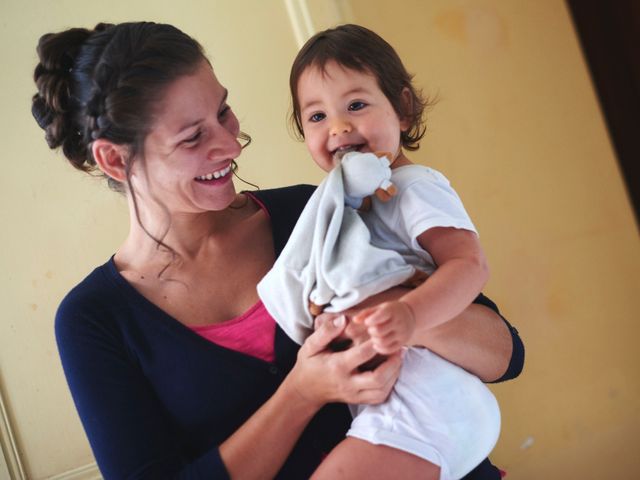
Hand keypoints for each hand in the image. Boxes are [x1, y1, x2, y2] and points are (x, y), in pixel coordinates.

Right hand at [286, 315, 401, 407]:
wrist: (305, 390)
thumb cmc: (308, 364)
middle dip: (392, 363)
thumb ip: (325, 332)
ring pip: (382, 390)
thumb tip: (344, 319)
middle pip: (377, 378)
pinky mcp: (358, 400)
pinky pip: (379, 397)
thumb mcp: (310, 345)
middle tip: (398, 348)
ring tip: (398, 357)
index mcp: (337, 367)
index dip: (375, 343)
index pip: (362, 355)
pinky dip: (390, 384)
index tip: (382, 332)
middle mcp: (348, 383)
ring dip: (394, 374)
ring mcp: (354, 394)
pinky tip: (392, 371)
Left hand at [353, 300, 415, 353]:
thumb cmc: (390, 311)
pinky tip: (377, 343)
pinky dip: (380, 348)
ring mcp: (402, 334)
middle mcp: (398, 322)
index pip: (379, 317)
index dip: (369, 320)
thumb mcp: (379, 308)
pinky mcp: (402, 343)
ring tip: (375, 336)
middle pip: (378, 331)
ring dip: (375, 340)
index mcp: (391, 310)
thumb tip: (355, 320)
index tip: (368, 321)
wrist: (410, 316)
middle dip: (371, 331)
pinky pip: (388, 350)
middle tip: (372, 329)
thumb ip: (366, 313)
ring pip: (383, 342)